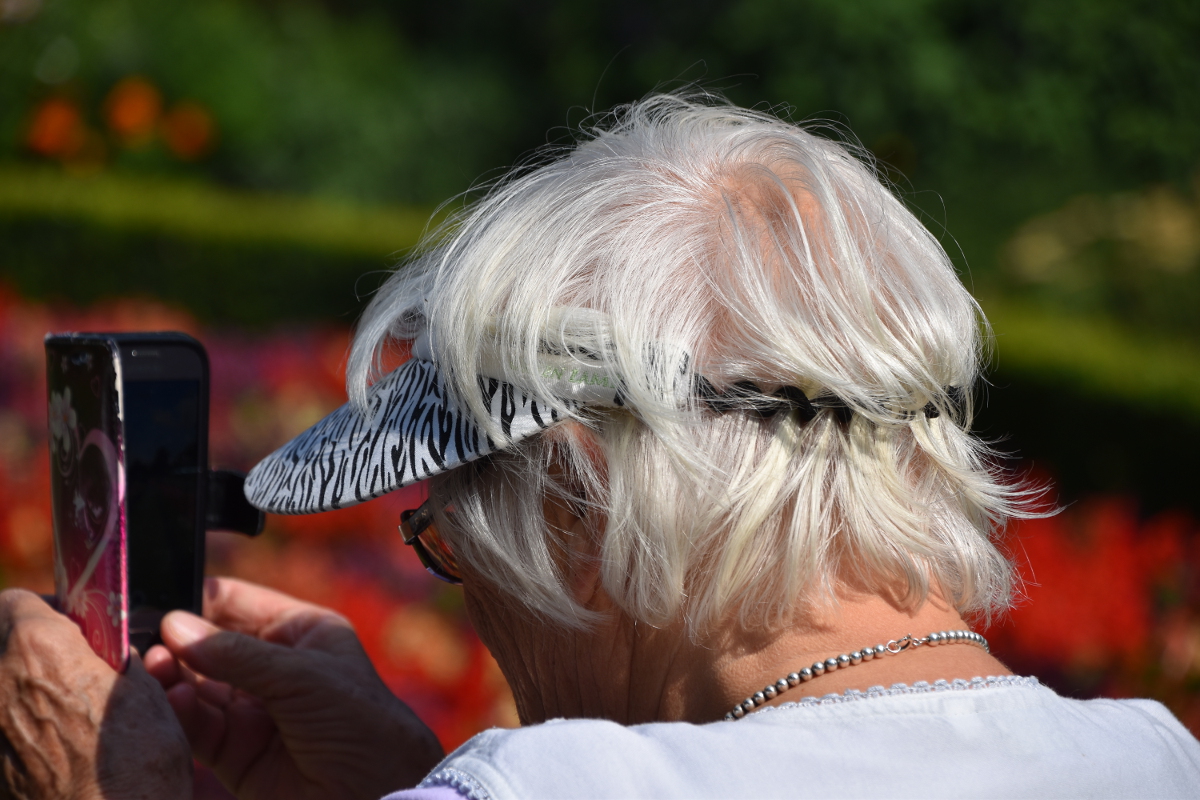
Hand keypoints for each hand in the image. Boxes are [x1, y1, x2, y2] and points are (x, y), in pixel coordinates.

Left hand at [0, 588, 192, 799]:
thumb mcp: (145, 695)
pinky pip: (0, 731)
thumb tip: (108, 655)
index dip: (47, 611)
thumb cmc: (134, 769)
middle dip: (25, 651)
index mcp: (38, 649)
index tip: (72, 628)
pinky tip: (48, 749)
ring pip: (0, 692)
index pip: (19, 601)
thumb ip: (113, 661)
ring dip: (17, 693)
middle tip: (62, 669)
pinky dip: (14, 730)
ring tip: (57, 716)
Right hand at [145, 578, 442, 799]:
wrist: (377, 795)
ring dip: (170, 677)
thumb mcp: (303, 676)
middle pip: (208, 647)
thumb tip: (175, 625)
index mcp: (300, 634)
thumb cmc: (360, 723)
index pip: (238, 605)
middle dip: (175, 642)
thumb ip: (237, 654)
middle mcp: (272, 669)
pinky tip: (172, 701)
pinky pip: (196, 728)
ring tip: (151, 668)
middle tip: (140, 638)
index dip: (200, 601)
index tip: (157, 598)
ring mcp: (252, 711)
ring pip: (195, 687)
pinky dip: (179, 714)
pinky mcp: (236, 754)